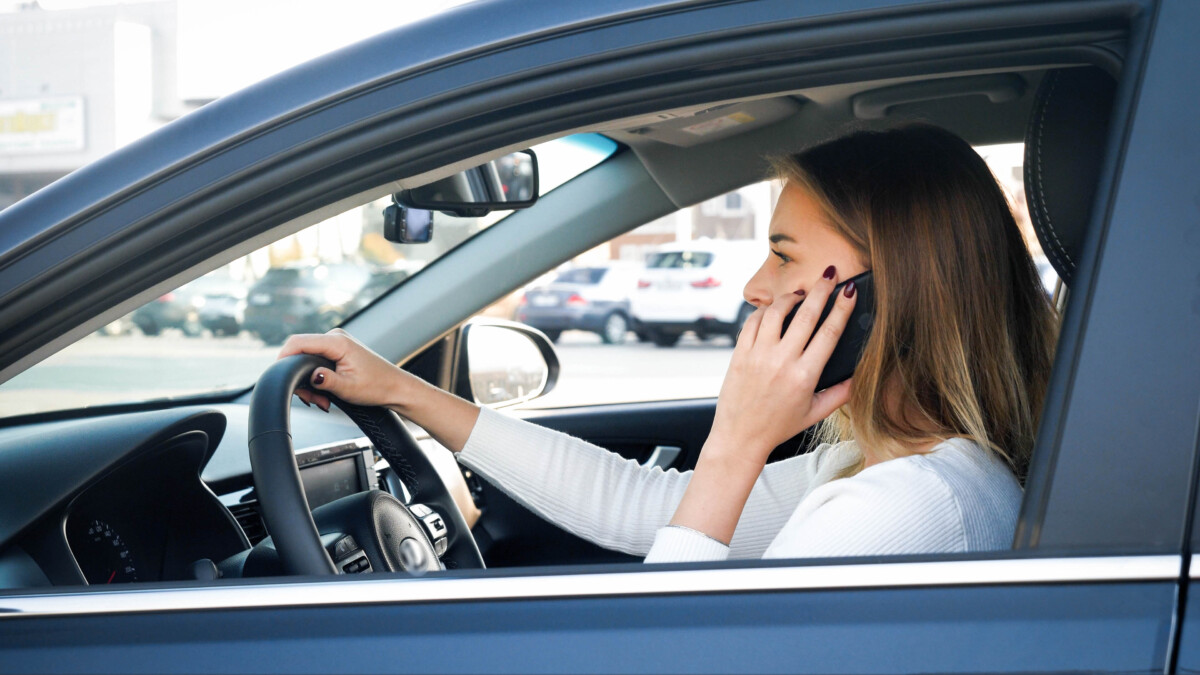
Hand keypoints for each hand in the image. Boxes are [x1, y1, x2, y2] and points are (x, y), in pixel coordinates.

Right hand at [277, 329, 409, 411]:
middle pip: (300, 353)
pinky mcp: (336, 350)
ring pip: (307, 360)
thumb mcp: (348, 388)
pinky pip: (316, 361)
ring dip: (309, 382)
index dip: (283, 358)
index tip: (278, 376)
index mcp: (338, 342)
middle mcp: (335, 337)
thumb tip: (310, 376)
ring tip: (323, 400)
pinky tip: (325, 393)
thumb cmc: (377, 386)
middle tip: (313, 400)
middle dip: (301, 379)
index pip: (298, 342)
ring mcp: (336, 342)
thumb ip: (326, 381)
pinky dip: (317, 378)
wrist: (395, 387)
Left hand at [708, 267, 857, 469]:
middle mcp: (782, 361)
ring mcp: (758, 355)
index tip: (849, 291)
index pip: (829, 333)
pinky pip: (752, 322)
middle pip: (806, 315)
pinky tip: (773, 310)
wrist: (740, 436)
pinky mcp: (739, 353)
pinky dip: (764, 311)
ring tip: (800, 293)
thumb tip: (860, 375)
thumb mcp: (815, 413)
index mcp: (805, 376)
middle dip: (820, 290)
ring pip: (776, 312)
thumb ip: (841, 394)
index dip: (842, 308)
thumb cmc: (778, 426)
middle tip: (829, 274)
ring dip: (790, 297)